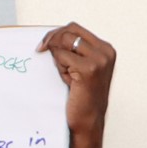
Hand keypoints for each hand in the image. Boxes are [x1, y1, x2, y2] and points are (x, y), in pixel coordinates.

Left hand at [36, 23, 113, 147]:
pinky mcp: (89, 69)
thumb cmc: (80, 96)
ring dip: (57, 57)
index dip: (56, 33)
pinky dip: (59, 68)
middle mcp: (106, 51)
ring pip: (64, 43)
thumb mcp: (79, 68)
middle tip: (40, 52)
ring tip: (65, 74)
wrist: (87, 120)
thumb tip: (50, 37)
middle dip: (51, 41)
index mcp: (106, 48)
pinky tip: (68, 81)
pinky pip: (61, 58)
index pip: (75, 28)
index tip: (42, 45)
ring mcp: (100, 59)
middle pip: (69, 30)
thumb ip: (73, 51)